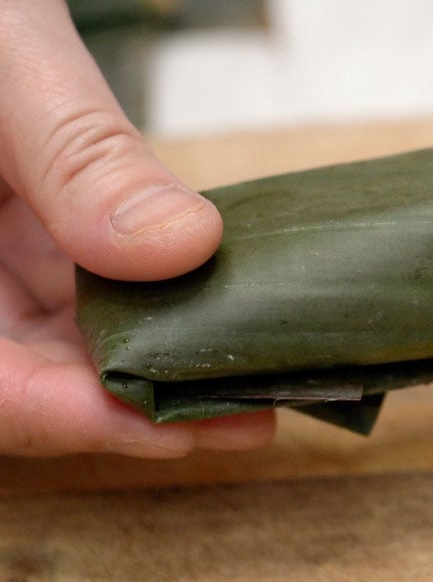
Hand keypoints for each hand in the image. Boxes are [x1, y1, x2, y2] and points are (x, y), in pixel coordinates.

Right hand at [0, 0, 273, 455]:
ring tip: (258, 376)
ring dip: (148, 359)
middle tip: (253, 413)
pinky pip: (68, 274)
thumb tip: (183, 250)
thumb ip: (77, 153)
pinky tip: (215, 304)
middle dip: (128, 402)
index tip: (180, 428)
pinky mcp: (10, 208)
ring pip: (47, 330)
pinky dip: (143, 295)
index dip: (63, 415)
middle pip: (13, 367)